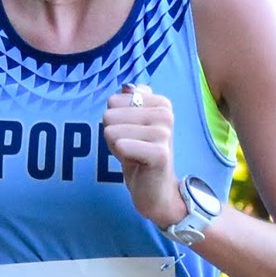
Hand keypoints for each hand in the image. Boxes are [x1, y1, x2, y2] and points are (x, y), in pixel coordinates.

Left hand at [101, 85, 184, 230]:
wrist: (156, 190)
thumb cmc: (140, 154)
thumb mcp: (132, 123)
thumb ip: (129, 100)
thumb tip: (126, 86)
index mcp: (160, 102)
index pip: (113, 101)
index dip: (115, 121)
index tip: (131, 135)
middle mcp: (165, 113)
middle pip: (110, 115)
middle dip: (114, 135)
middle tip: (131, 148)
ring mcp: (164, 133)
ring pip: (111, 131)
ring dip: (117, 147)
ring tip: (134, 155)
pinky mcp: (159, 153)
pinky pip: (121, 146)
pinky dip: (121, 157)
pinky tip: (136, 164)